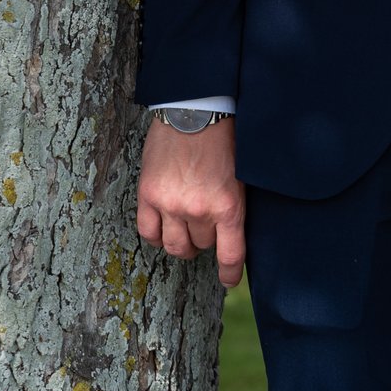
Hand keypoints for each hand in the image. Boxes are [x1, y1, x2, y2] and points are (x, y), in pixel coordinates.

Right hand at [136, 117, 247, 287]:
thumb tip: (231, 232)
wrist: (195, 109)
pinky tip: (163, 228)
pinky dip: (156, 236)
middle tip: (207, 228)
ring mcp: (170, 204)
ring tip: (185, 231)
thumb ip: (234, 204)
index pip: (230, 255)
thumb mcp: (242, 174)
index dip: (230, 274)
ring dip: (182, 243)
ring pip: (174, 245)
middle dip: (206, 240)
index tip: (229, 281)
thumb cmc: (225, 138)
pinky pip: (148, 232)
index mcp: (228, 205)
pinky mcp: (148, 195)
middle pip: (201, 246)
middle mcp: (198, 210)